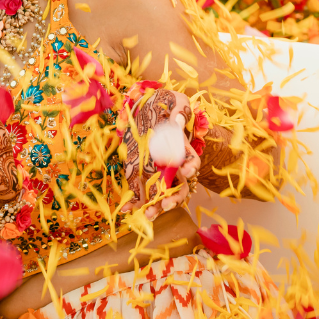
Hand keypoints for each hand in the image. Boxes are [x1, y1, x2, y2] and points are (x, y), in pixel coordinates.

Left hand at [121, 88, 196, 217]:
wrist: (148, 108)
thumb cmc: (167, 105)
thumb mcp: (176, 104)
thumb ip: (179, 113)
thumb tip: (177, 121)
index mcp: (182, 149)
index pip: (191, 162)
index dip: (190, 168)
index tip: (186, 171)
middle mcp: (171, 164)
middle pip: (178, 186)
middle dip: (173, 198)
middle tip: (165, 205)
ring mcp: (154, 170)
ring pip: (159, 193)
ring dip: (155, 206)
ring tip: (148, 215)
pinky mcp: (138, 173)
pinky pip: (138, 190)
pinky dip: (134, 202)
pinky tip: (127, 209)